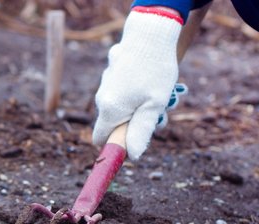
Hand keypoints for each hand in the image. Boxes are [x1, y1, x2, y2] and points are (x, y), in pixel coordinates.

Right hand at [93, 10, 182, 159]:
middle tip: (158, 111)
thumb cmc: (154, 71)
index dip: (117, 143)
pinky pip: (121, 89)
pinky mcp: (112, 72)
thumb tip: (132, 156)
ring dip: (137, 104)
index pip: (101, 139)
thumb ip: (141, 132)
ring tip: (157, 90)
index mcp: (109, 110)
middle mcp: (102, 98)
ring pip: (120, 104)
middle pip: (115, 122)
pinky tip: (148, 75)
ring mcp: (106, 83)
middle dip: (135, 122)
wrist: (149, 32)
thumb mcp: (153, 106)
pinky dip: (134, 88)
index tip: (135, 138)